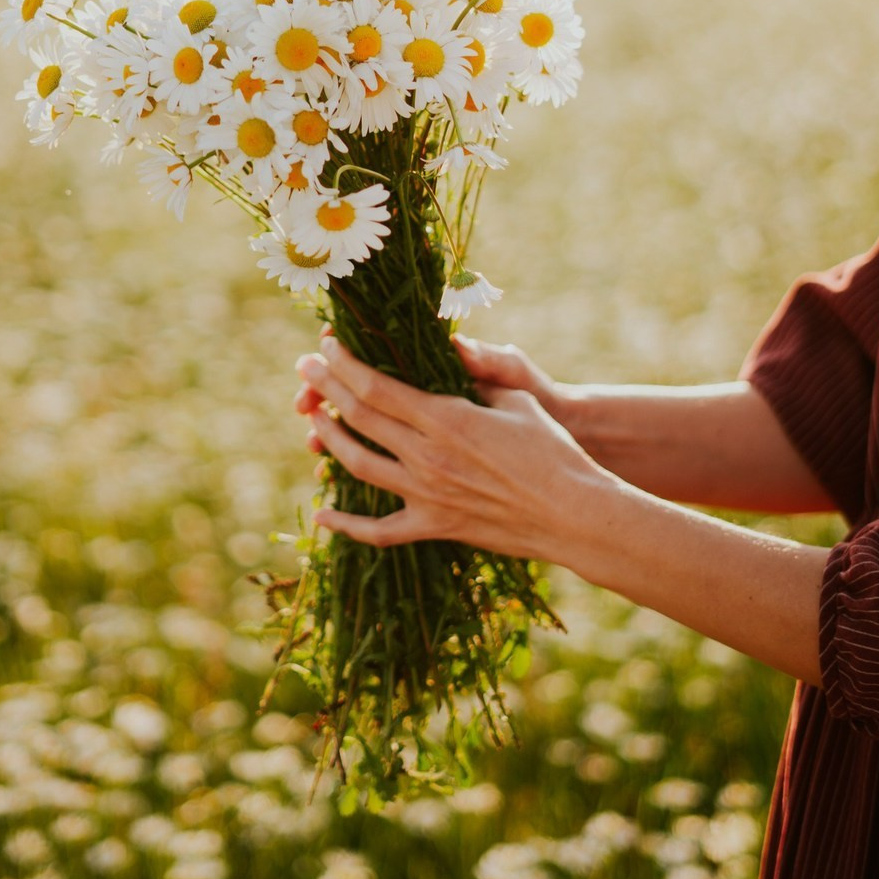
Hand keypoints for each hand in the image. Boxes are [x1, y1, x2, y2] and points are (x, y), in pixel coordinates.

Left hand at [294, 333, 616, 561]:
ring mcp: (426, 495)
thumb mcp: (515, 400)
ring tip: (311, 419)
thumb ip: (475, 379)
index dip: (344, 364)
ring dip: (328, 438)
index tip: (325, 347)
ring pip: (359, 465)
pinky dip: (346, 524)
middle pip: (360, 417)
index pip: (376, 386)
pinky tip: (322, 514)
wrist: (573, 513)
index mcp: (445, 419)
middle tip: (305, 367)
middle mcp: (427, 457)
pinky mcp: (435, 526)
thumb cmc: (552, 449)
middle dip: (326, 388)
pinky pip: (380, 531)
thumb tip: (450, 356)